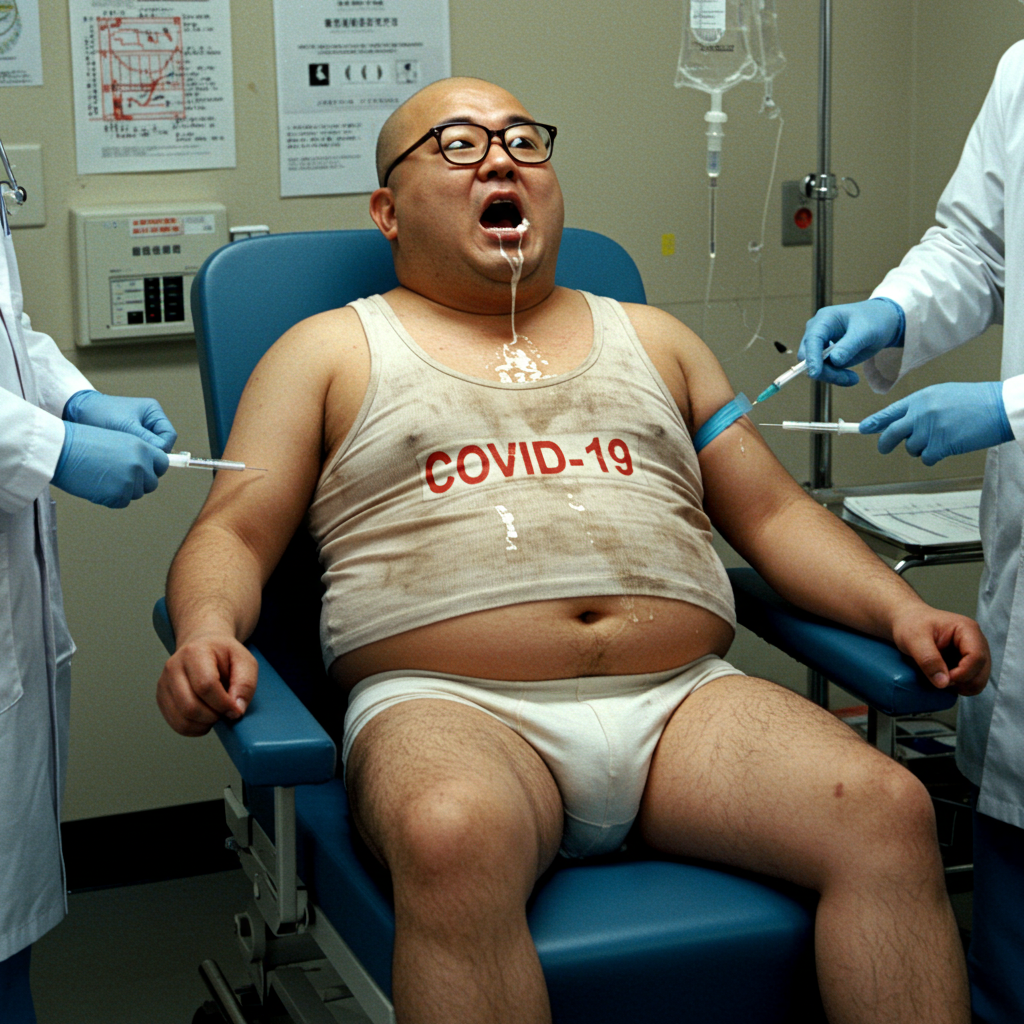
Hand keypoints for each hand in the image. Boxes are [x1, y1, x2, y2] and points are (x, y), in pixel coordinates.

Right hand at [52, 421, 169, 506]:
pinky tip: (97, 486)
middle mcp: (140, 464)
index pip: (163, 463)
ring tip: (103, 477)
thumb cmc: (82, 442)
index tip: (145, 471)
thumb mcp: (118, 439)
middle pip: (152, 483)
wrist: (60, 449)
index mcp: (142, 447)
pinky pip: (122, 502)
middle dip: (139, 483)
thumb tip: (148, 469)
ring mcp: (130, 480)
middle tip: (117, 477)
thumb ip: (136, 453)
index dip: (153, 469)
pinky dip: (111, 498)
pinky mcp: (118, 495)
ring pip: (137, 494)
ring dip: (123, 490)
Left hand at [63, 390, 176, 451]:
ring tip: (126, 455)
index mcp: (153, 412)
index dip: (162, 448)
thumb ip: (146, 440)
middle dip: (151, 452)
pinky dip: (133, 456)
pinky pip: (139, 451)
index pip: (169, 435)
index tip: (148, 456)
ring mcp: (141, 430)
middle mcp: (150, 421)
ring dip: (141, 455)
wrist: (77, 411)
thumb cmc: (100, 413)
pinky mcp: (130, 438)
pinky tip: (122, 457)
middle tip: (137, 459)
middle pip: (162, 444)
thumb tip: (162, 456)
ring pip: (151, 450)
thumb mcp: (125, 427)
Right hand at [156, 637, 257, 736]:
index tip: (236, 709)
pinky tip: (205, 717)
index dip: (223, 703)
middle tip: (226, 711)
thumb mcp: (245, 661)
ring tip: (216, 713)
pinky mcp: (162, 698)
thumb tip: (237, 709)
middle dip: (213, 716)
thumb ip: (245, 684)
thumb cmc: (225, 655)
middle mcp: (173, 667)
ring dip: (204, 724)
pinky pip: (176, 724)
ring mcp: (164, 683)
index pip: (205, 685)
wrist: (203, 647)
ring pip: (182, 719)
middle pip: (190, 706)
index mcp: (195, 652)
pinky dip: (195, 728)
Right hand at [798, 298, 904, 385]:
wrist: (881, 323)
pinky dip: (836, 377)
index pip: (812, 339)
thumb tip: (834, 361)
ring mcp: (819, 345)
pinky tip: (851, 377)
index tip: (815, 373)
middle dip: (826, 370)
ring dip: (833, 376)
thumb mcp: (866, 332)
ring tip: (854, 379)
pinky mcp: (824, 356)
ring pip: (815, 367)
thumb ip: (850, 345)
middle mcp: (816, 332)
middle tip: (851, 379)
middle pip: (809, 356)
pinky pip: (823, 371)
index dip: (811, 356)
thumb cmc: (874, 322)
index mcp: (824, 319)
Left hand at [859, 381, 1012, 464]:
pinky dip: (932, 457)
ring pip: (910, 448)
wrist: (1000, 407)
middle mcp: (921, 413)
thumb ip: (920, 407)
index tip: (863, 428)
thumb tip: (901, 421)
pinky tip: (946, 447)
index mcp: (920, 399)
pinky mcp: (940, 444)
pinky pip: (925, 458)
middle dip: (885, 443)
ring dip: (920, 448)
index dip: (874, 422)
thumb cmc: (975, 401)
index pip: (889, 412)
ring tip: (939, 438)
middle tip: (884, 447)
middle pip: (891, 433)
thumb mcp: (942, 395)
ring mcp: (930, 429)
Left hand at [890, 604, 989, 695]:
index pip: (977, 657)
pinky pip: (969, 681)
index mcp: (967, 630)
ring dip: (960, 685)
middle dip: (962, 682)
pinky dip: (958, 685)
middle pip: (982, 672)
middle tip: (939, 679)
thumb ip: (928, 660)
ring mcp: (973, 653)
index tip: (943, 679)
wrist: (906, 620)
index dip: (963, 673)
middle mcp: (976, 642)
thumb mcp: (913, 639)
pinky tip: (942, 678)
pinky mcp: (967, 663)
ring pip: (978, 680)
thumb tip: (943, 683)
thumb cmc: (910, 624)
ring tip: (939, 677)